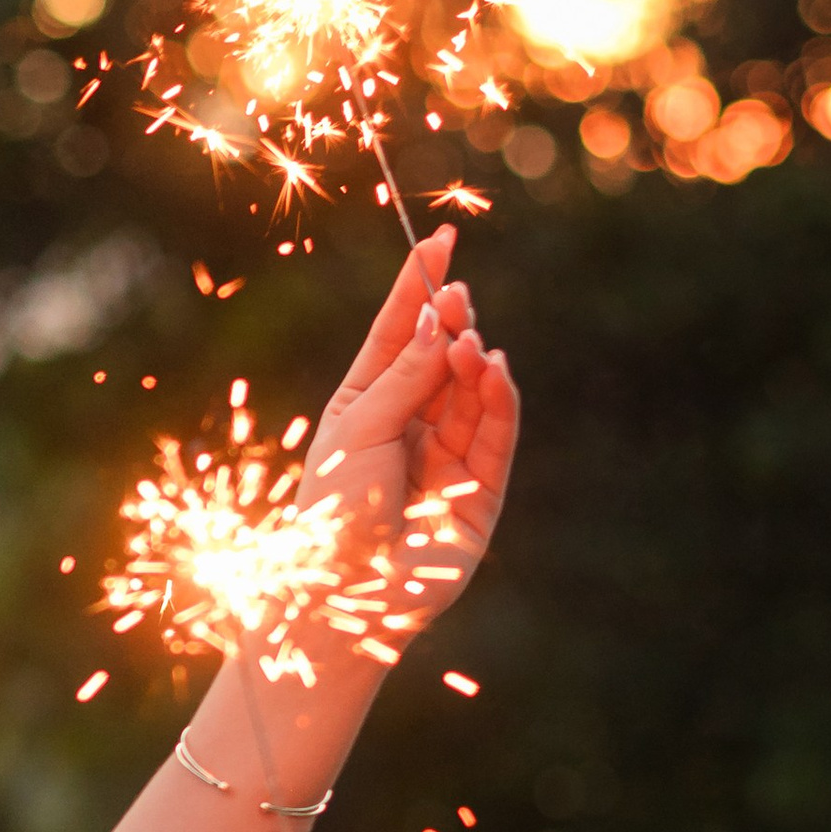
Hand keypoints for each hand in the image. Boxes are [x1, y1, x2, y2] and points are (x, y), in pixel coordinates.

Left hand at [304, 230, 519, 619]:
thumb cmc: (331, 512)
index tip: (441, 237)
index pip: (398, 335)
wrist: (338, 594)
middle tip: (457, 294)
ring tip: (470, 343)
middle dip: (452, 323)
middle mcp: (410, 427)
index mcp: (365, 407)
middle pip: (442, 358)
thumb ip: (405, 378)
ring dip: (474, 362)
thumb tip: (445, 324)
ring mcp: (448, 459)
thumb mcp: (358, 430)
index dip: (419, 287)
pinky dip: (499, 399)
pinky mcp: (480, 493)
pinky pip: (497, 434)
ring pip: (473, 393)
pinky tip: (493, 369)